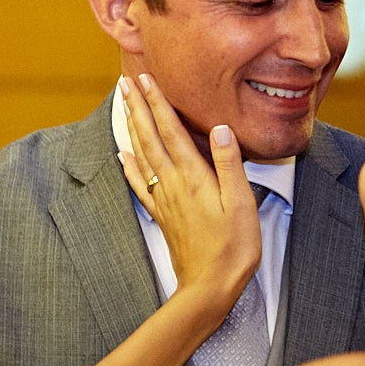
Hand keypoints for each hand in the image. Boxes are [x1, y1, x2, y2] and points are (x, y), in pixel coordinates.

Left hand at [118, 74, 259, 301]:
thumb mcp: (242, 203)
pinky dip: (129, 166)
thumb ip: (230, 164)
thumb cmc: (233, 247)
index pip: (171, 130)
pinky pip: (141, 183)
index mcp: (193, 176)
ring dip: (132, 128)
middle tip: (125, 82)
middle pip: (150, 138)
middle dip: (138, 108)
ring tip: (124, 107)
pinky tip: (122, 155)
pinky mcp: (163, 215)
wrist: (209, 286)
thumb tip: (219, 128)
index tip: (146, 79)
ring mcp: (164, 199)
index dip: (158, 103)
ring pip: (142, 155)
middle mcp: (173, 183)